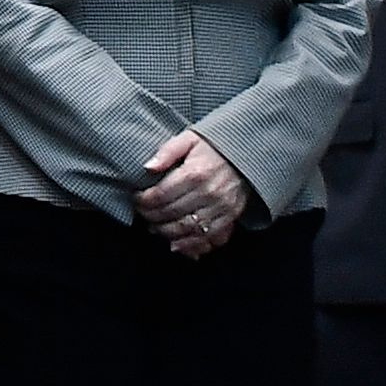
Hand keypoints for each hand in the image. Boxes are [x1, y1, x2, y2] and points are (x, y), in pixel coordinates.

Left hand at [135, 129, 253, 260]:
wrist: (249, 153)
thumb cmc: (214, 146)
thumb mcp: (188, 139)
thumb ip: (166, 152)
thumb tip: (147, 167)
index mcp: (195, 173)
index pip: (161, 195)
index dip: (144, 201)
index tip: (136, 199)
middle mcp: (209, 193)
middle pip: (172, 214)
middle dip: (152, 217)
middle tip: (143, 215)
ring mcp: (222, 208)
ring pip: (188, 230)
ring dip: (168, 233)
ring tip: (155, 228)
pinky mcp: (232, 217)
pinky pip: (211, 238)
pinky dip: (193, 246)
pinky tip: (177, 245)